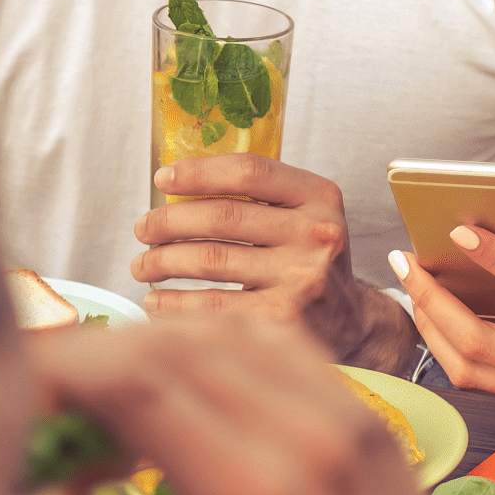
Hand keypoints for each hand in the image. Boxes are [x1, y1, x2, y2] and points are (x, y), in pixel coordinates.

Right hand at [30, 316, 438, 494]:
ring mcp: (351, 423)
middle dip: (87, 355)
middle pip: (169, 349)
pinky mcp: (371, 423)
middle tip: (31, 382)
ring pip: (222, 335)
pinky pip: (279, 348)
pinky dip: (214, 346)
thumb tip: (31, 493)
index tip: (4, 384)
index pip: (132, 381)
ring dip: (145, 344)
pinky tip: (173, 374)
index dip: (55, 370)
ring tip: (90, 383)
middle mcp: (308, 441)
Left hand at [131, 155, 416, 370]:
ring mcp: (302, 279)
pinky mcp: (284, 321)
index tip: (161, 179)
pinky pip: (212, 306)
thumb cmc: (309, 261)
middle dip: (168, 221)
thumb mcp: (302, 215)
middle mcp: (317, 235)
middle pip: (221, 217)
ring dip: (162, 261)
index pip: (248, 172)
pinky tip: (157, 300)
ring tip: (142, 265)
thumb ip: (257, 197)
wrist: (351, 323)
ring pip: (211, 260)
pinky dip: (174, 303)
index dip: (197, 172)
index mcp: (319, 197)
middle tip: (142, 229)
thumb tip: (173, 186)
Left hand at [385, 226, 494, 400]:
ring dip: (432, 329)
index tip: (461, 230)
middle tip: (406, 262)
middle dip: (433, 302)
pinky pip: (484, 378)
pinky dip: (451, 348)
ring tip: (413, 286)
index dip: (494, 258)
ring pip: (471, 371)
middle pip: (478, 346)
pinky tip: (438, 314)